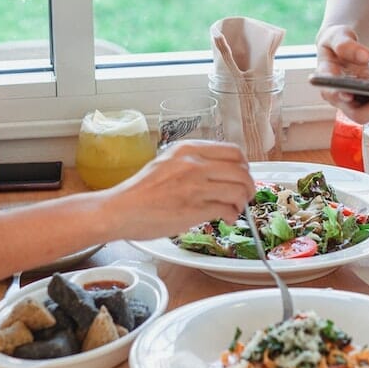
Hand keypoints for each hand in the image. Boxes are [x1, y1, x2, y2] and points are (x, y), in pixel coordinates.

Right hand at [105, 140, 253, 238]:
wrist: (120, 210)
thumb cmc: (140, 191)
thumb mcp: (167, 163)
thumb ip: (192, 163)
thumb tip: (219, 172)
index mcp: (187, 149)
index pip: (233, 151)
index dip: (244, 166)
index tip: (242, 176)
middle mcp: (194, 163)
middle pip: (241, 171)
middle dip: (248, 186)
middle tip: (245, 195)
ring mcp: (196, 185)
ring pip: (239, 190)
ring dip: (242, 202)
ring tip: (234, 209)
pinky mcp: (195, 208)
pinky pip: (228, 209)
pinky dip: (232, 215)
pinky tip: (226, 218)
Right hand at [315, 25, 368, 121]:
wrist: (343, 49)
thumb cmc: (337, 42)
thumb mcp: (337, 36)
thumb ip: (346, 44)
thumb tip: (364, 57)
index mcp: (327, 82)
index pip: (332, 94)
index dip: (341, 97)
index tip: (351, 94)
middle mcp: (340, 99)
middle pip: (358, 115)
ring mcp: (356, 106)